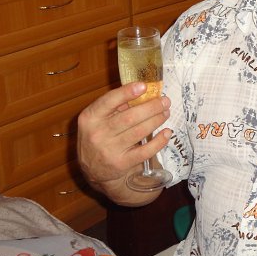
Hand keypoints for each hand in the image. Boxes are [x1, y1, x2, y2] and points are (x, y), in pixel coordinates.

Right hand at [77, 82, 170, 196]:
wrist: (92, 170)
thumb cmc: (99, 136)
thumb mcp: (97, 119)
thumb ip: (115, 106)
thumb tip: (144, 92)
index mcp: (90, 117)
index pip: (108, 101)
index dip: (127, 92)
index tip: (144, 86)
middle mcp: (97, 134)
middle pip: (130, 117)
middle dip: (151, 107)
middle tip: (165, 101)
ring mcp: (109, 150)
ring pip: (139, 132)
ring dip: (156, 120)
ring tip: (165, 113)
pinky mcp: (121, 164)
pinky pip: (145, 151)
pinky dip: (159, 141)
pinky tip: (166, 132)